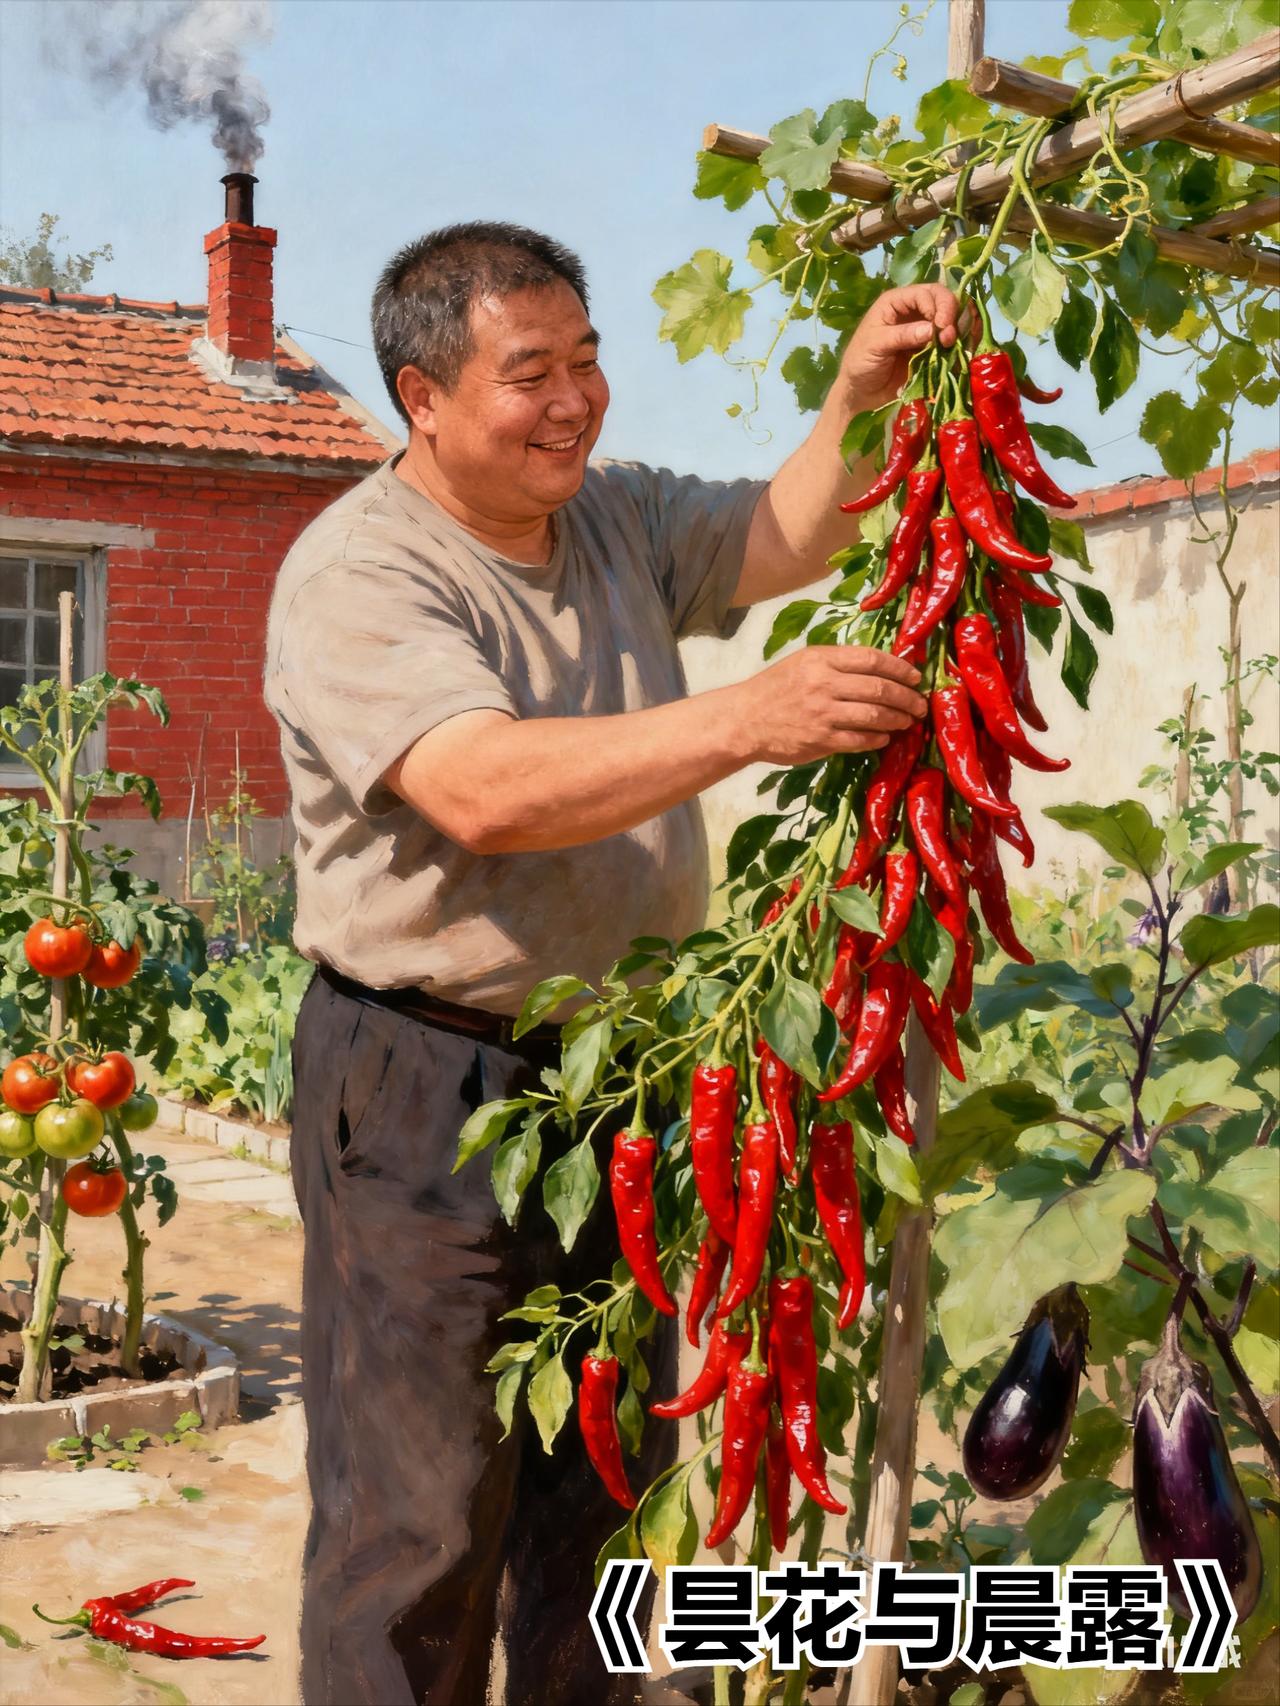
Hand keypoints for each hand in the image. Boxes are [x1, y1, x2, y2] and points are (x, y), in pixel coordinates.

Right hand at [733, 646, 927, 765]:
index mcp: (821, 659)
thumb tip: (880, 669)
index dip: (900, 668)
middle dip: (907, 697)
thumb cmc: (775, 689)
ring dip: (897, 719)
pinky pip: (860, 740)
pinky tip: (884, 737)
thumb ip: (837, 663)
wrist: (744, 720)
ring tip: (907, 721)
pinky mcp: (820, 740)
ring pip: (874, 715)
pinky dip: (877, 738)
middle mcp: (823, 683)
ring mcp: (822, 713)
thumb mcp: (803, 663)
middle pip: (879, 688)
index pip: (872, 659)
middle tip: (920, 704)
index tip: (915, 677)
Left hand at [839, 284, 965, 411]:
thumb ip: (903, 335)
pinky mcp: (932, 348)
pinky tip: (961, 350)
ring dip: (959, 329)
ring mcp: (925, 329)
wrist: (861, 392)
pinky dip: (961, 343)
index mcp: (897, 302)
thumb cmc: (860, 363)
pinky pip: (952, 340)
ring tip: (954, 345)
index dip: (939, 306)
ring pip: (952, 318)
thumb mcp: (876, 345)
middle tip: (949, 338)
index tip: (941, 328)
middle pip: (944, 300)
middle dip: (951, 315)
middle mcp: (914, 310)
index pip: (927, 293)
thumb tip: (932, 329)